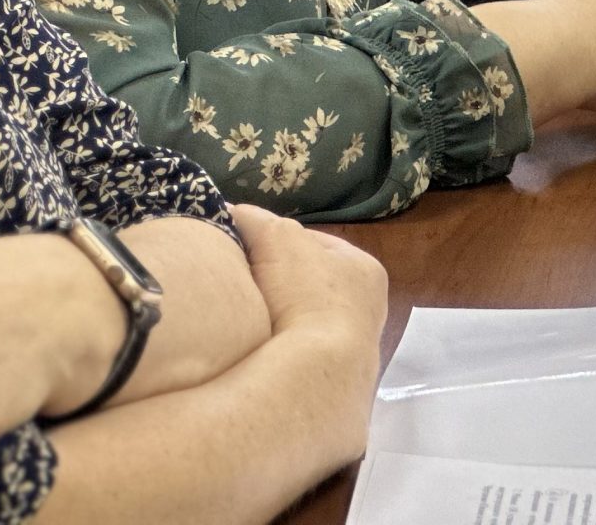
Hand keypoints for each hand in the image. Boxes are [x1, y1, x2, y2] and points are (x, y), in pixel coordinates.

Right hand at [228, 205, 386, 405]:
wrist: (315, 376)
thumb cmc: (306, 294)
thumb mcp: (276, 236)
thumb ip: (253, 219)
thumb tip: (228, 211)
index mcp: (365, 270)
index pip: (315, 246)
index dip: (278, 242)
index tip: (248, 249)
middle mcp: (367, 311)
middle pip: (309, 285)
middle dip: (278, 281)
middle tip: (243, 281)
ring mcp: (352, 353)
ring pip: (302, 322)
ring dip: (276, 317)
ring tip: (244, 314)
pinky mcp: (331, 385)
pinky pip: (295, 355)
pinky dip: (276, 348)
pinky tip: (255, 344)